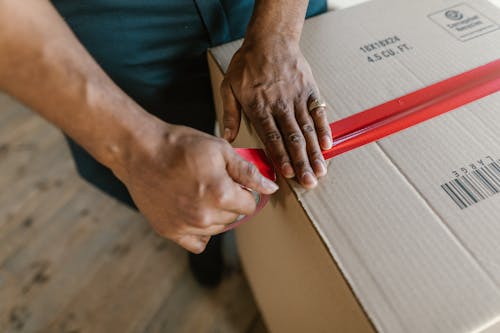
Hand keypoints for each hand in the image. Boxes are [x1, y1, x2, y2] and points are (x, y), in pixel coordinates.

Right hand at [113, 120, 278, 252]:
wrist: (140, 151)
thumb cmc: (181, 146)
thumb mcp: (220, 150)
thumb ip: (248, 172)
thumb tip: (271, 188)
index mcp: (222, 195)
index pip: (250, 205)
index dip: (245, 191)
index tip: (234, 182)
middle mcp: (205, 216)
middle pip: (234, 217)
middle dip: (231, 202)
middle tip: (215, 183)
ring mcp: (186, 226)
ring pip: (218, 229)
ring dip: (216, 215)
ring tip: (201, 193)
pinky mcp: (170, 231)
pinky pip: (197, 243)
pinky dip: (200, 231)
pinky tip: (195, 213)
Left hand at [221, 38, 331, 188]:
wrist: (270, 38)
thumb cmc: (248, 63)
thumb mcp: (229, 86)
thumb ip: (230, 113)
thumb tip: (227, 138)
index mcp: (259, 107)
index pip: (272, 137)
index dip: (280, 156)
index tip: (288, 174)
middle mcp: (280, 105)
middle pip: (292, 138)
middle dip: (301, 162)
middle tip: (309, 181)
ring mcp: (297, 98)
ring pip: (307, 129)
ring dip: (314, 152)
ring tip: (321, 170)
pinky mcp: (309, 91)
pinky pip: (318, 112)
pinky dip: (324, 129)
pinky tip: (328, 146)